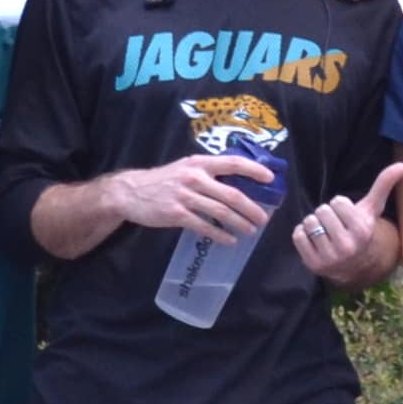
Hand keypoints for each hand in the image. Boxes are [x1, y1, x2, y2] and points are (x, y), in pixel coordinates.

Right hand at [106, 153, 273, 243]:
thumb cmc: (164, 180)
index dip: (254, 170)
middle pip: (232, 194)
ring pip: (221, 212)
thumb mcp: (186, 168)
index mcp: (200, 163)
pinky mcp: (176, 214)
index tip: (271, 178)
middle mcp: (195, 177)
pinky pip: (204, 226)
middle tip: (264, 219)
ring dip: (239, 223)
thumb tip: (239, 183)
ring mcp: (185, 196)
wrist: (131, 192)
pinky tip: (229, 240)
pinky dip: (220, 234)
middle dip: (252, 208)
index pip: (233, 163)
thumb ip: (209, 173)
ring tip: (250, 231)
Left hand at [290, 161, 402, 277]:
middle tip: (334, 224)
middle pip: (321, 211)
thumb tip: (402, 165)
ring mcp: (329, 257)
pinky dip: (302, 234)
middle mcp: (347, 246)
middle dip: (326, 214)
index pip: (337, 202)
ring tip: (324, 232)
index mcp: (361, 230)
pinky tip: (314, 240)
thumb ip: (384, 185)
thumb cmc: (361, 229)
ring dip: (314, 223)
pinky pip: (297, 236)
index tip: (345, 215)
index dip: (339, 205)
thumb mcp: (372, 209)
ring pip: (308, 222)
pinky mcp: (313, 264)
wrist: (354, 264)